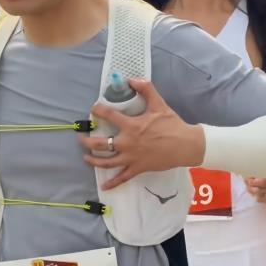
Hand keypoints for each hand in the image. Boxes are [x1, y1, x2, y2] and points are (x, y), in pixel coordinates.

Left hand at [78, 78, 204, 190]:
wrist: (185, 145)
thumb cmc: (172, 125)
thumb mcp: (159, 104)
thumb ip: (146, 89)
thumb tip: (132, 79)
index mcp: (131, 126)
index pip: (109, 115)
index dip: (98, 110)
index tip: (94, 109)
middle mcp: (127, 143)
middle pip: (100, 144)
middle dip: (86, 141)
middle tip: (80, 138)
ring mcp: (131, 157)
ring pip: (107, 162)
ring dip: (93, 160)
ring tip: (85, 157)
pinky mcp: (137, 168)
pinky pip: (122, 177)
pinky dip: (112, 183)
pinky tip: (104, 186)